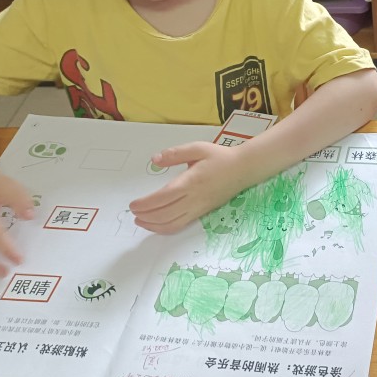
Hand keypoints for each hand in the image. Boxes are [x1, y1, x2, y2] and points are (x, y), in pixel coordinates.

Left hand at [129, 142, 248, 234]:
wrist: (243, 169)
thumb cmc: (220, 157)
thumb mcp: (197, 148)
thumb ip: (175, 154)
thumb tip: (155, 160)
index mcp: (191, 181)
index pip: (164, 197)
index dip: (146, 204)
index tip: (133, 204)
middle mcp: (194, 198)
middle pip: (165, 214)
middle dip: (146, 216)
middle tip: (133, 212)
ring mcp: (198, 208)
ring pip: (172, 223)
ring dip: (153, 225)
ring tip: (141, 220)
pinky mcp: (202, 213)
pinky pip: (181, 225)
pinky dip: (165, 228)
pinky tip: (157, 224)